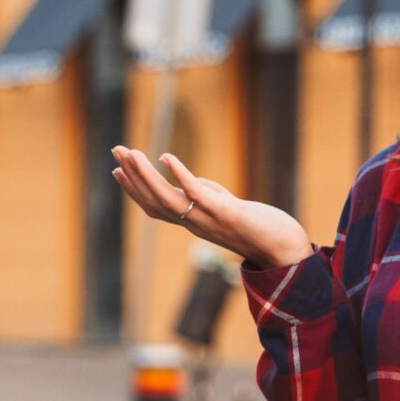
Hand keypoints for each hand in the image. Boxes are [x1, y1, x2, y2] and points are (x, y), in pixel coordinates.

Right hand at [109, 146, 314, 272]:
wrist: (283, 250)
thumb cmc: (261, 230)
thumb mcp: (230, 209)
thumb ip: (211, 196)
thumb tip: (197, 184)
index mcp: (193, 223)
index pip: (154, 207)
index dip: (133, 190)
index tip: (117, 169)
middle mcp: (195, 223)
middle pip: (153, 201)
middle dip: (132, 176)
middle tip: (115, 150)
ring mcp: (208, 219)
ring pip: (166, 198)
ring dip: (145, 175)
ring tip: (130, 152)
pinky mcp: (225, 213)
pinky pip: (195, 193)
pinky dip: (179, 175)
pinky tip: (166, 157)